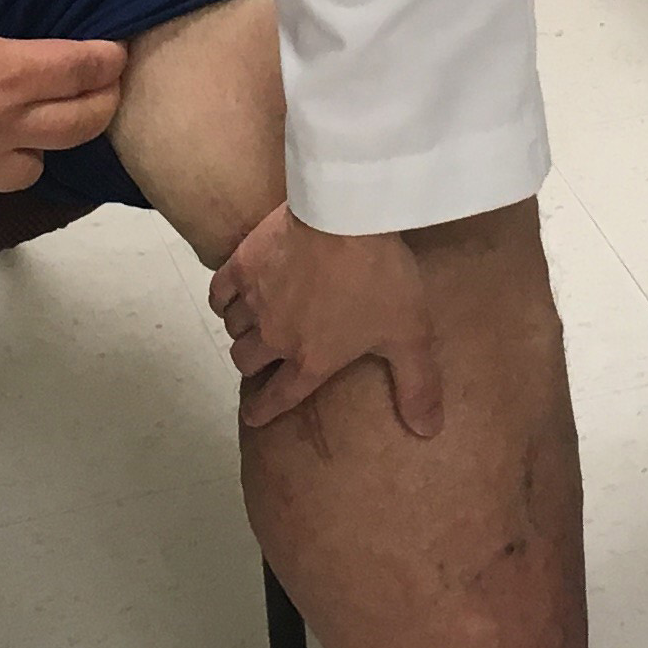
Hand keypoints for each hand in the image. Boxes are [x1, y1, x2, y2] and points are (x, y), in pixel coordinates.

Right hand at [208, 203, 458, 440]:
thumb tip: (428, 432)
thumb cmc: (380, 278)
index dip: (264, 411)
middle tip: (263, 357)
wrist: (346, 215)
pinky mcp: (242, 265)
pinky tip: (231, 296)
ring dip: (241, 330)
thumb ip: (417, 385)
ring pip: (233, 328)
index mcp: (312, 361)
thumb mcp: (410, 335)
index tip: (252, 416)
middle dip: (253, 365)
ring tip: (253, 323)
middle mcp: (275, 337)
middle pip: (246, 362)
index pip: (279, 397)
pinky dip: (223, 300)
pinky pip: (220, 293)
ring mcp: (255, 301)